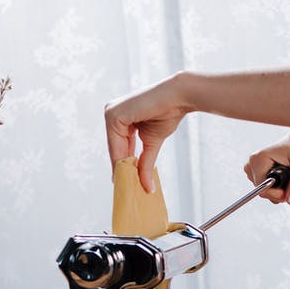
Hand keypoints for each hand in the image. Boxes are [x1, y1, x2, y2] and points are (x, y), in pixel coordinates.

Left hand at [105, 73, 191, 192]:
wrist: (178, 97)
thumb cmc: (168, 113)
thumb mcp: (152, 142)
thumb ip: (145, 163)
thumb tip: (148, 187)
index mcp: (119, 117)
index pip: (119, 147)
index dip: (124, 167)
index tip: (128, 185)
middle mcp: (112, 112)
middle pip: (115, 148)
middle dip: (123, 170)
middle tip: (129, 190)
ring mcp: (111, 112)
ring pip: (115, 148)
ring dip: (123, 167)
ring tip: (130, 185)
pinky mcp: (114, 114)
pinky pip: (117, 143)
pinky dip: (122, 159)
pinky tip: (129, 173)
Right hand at [244, 129, 289, 205]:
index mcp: (258, 158)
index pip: (261, 188)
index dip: (276, 194)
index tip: (289, 192)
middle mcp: (252, 163)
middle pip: (262, 191)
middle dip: (278, 193)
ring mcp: (253, 168)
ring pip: (264, 191)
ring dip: (278, 191)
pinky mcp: (257, 172)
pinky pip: (265, 189)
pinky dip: (277, 189)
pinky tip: (285, 179)